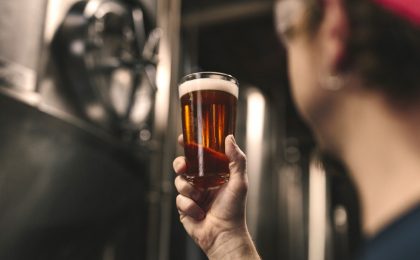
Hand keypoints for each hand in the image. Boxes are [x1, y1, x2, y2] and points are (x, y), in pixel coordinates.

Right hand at [173, 135, 259, 258]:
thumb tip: (229, 138)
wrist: (223, 234)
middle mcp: (202, 181)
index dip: (190, 146)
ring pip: (179, 181)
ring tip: (200, 198)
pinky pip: (179, 199)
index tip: (183, 139)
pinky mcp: (184, 207)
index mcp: (215, 173)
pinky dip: (189, 206)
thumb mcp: (240, 181)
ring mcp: (192, 194)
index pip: (200, 154)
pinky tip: (199, 213)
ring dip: (188, 189)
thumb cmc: (234, 209)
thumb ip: (236, 159)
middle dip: (180, 164)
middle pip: (184, 165)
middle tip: (183, 167)